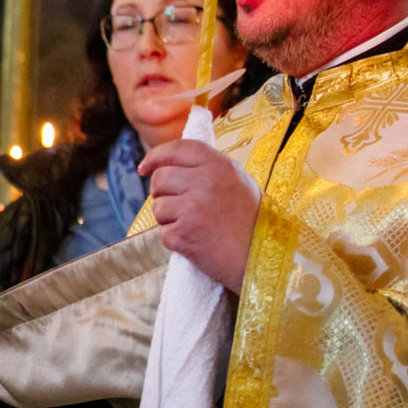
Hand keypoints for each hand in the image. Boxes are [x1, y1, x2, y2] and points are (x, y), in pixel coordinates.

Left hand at [139, 138, 259, 290]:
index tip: (144, 168)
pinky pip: (163, 232)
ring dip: (169, 218)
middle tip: (179, 206)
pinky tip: (197, 241)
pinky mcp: (183, 234)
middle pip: (160, 178)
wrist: (262, 257)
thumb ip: (206, 168)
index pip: (176, 149)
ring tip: (196, 226)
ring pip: (157, 206)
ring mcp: (192, 208)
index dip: (156, 157)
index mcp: (219, 166)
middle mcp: (205, 182)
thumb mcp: (236, 181)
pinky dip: (174, 239)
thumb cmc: (250, 220)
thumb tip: (168, 163)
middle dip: (162, 193)